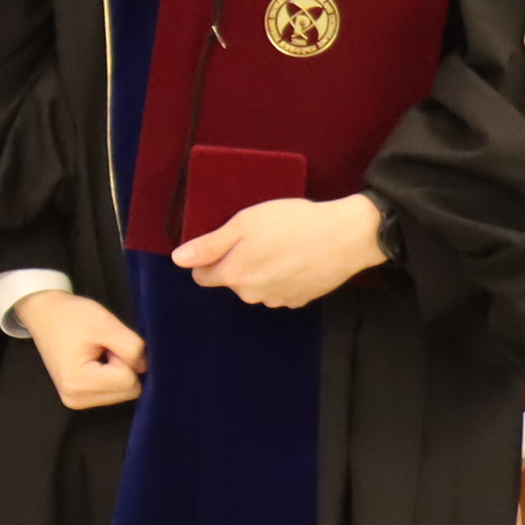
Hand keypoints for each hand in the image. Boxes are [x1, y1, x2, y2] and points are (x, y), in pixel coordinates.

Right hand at [12, 288, 146, 408]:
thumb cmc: (72, 316)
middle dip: (123, 367)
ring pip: (123, 393)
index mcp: (78, 383)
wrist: (44, 314)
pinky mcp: (79, 399)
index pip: (129, 381)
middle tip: (103, 347)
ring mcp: (75, 402)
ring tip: (97, 353)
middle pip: (128, 392)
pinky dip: (112, 377)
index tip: (105, 343)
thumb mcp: (106, 324)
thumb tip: (144, 369)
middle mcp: (75, 399)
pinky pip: (113, 393)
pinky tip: (95, 362)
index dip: (125, 357)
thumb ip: (132, 347)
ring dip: (118, 371)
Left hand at [173, 193, 387, 312]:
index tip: (227, 241)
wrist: (346, 236)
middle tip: (260, 238)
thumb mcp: (244, 223)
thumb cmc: (292, 223)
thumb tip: (179, 260)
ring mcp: (279, 300)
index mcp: (235, 275)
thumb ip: (209, 245)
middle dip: (238, 262)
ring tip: (282, 246)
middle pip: (231, 281)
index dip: (210, 257)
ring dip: (262, 271)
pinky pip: (280, 290)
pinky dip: (284, 277)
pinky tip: (297, 259)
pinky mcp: (301, 300)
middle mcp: (253, 294)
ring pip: (256, 286)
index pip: (203, 276)